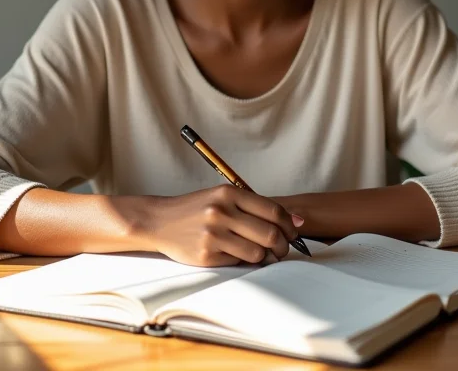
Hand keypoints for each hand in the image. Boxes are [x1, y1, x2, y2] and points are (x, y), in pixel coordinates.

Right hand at [135, 185, 301, 266]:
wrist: (161, 221)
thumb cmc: (197, 209)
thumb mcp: (223, 197)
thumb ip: (256, 207)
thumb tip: (297, 220)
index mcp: (228, 193)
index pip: (273, 211)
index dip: (289, 225)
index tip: (293, 232)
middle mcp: (221, 212)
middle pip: (270, 234)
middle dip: (283, 245)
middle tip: (282, 248)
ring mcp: (213, 235)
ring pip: (258, 252)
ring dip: (265, 256)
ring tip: (260, 253)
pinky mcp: (206, 256)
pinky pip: (239, 263)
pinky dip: (244, 261)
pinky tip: (237, 254)